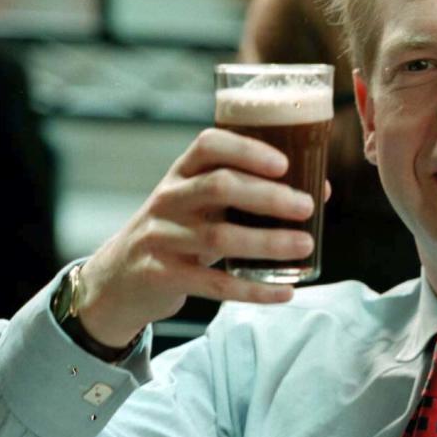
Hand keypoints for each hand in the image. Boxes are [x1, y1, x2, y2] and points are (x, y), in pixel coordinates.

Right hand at [77, 128, 316, 345]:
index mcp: (180, 174)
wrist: (118, 278)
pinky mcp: (163, 276)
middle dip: (267, 195)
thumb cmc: (176, 232)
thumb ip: (244, 196)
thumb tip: (318, 192)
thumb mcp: (196, 204)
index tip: (283, 163)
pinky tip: (284, 292)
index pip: (208, 145)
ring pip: (218, 238)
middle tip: (306, 206)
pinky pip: (214, 285)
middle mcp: (168, 200)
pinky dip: (254, 290)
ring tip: (304, 245)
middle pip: (218, 187)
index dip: (247, 149)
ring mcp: (161, 239)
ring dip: (268, 242)